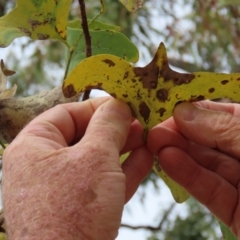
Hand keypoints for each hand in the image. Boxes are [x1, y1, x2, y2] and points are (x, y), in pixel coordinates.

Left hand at [3, 97, 152, 239]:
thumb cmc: (74, 209)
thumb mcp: (95, 157)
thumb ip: (108, 126)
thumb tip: (119, 104)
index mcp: (34, 147)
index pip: (66, 113)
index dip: (95, 106)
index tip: (121, 103)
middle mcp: (45, 165)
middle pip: (84, 135)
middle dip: (114, 128)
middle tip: (139, 119)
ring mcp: (64, 187)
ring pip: (98, 158)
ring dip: (123, 146)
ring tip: (146, 134)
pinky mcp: (82, 206)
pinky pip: (104, 179)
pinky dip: (125, 168)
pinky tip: (146, 156)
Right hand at [148, 101, 239, 236]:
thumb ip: (228, 128)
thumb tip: (186, 111)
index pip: (229, 114)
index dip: (199, 109)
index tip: (171, 109)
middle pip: (214, 140)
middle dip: (183, 133)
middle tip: (155, 130)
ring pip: (209, 165)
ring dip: (180, 153)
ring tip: (155, 144)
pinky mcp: (238, 214)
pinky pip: (211, 190)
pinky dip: (188, 175)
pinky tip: (168, 161)